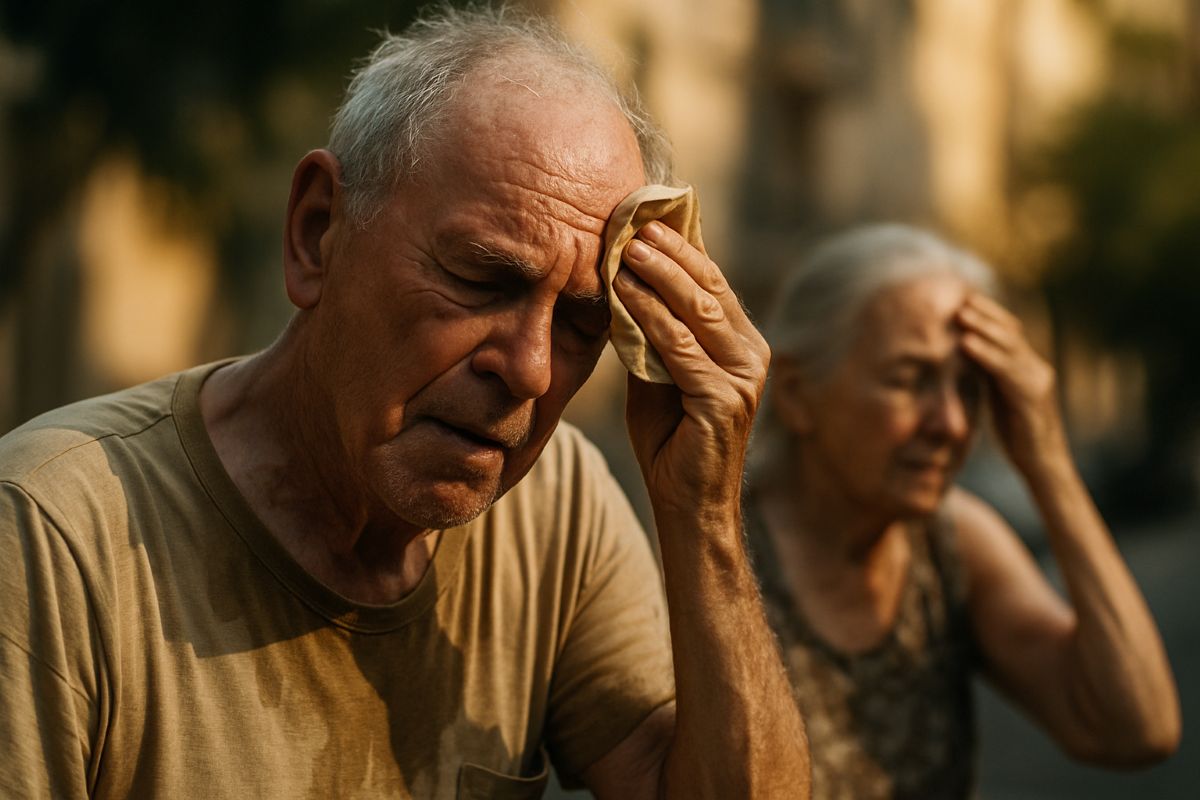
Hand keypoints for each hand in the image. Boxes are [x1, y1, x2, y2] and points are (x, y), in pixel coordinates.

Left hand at [612, 221, 768, 520]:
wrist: (687, 504)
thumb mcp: (659, 373)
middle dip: (670, 251)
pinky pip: (680, 348)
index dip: (681, 247)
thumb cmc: (671, 440)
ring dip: (658, 275)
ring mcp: (744, 377)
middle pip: (709, 287)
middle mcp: (751, 354)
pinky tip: (624, 296)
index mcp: (742, 343)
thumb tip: (626, 282)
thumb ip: (653, 334)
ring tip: (625, 248)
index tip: (645, 217)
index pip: (712, 282)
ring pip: (697, 310)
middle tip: (633, 222)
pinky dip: (649, 317)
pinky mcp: (725, 400)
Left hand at [957, 292, 1068, 475]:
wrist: (1043, 466)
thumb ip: (989, 376)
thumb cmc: (1017, 434)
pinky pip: (1007, 371)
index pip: (1010, 331)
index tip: (964, 298)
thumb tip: (964, 354)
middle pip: (1010, 331)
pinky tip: (966, 344)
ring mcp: (1037, 382)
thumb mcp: (999, 397)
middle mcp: (1037, 369)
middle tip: (959, 297)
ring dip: (983, 327)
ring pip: (1010, 346)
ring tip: (960, 314)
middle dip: (985, 313)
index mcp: (1028, 367)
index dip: (989, 314)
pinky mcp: (1032, 398)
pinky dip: (986, 355)